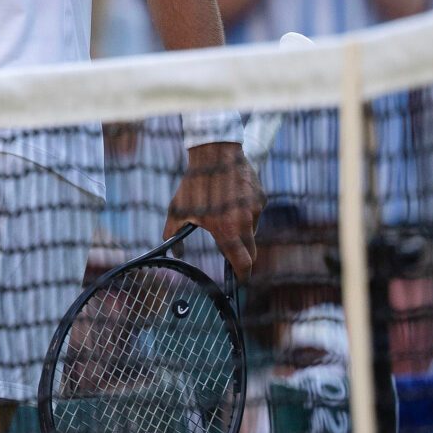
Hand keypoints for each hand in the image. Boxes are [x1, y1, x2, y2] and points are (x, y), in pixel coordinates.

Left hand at [169, 141, 261, 276]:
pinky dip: (247, 212)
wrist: (215, 152)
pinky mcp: (261, 197)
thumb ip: (173, 234)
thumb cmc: (194, 183)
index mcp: (227, 231)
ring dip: (243, 231)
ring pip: (253, 230)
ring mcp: (256, 209)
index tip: (239, 280)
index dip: (242, 275)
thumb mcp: (178, 210)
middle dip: (243, 258)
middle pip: (252, 252)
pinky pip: (256, 212)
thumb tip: (171, 250)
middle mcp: (246, 222)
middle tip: (232, 256)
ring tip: (225, 216)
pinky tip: (233, 200)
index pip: (243, 263)